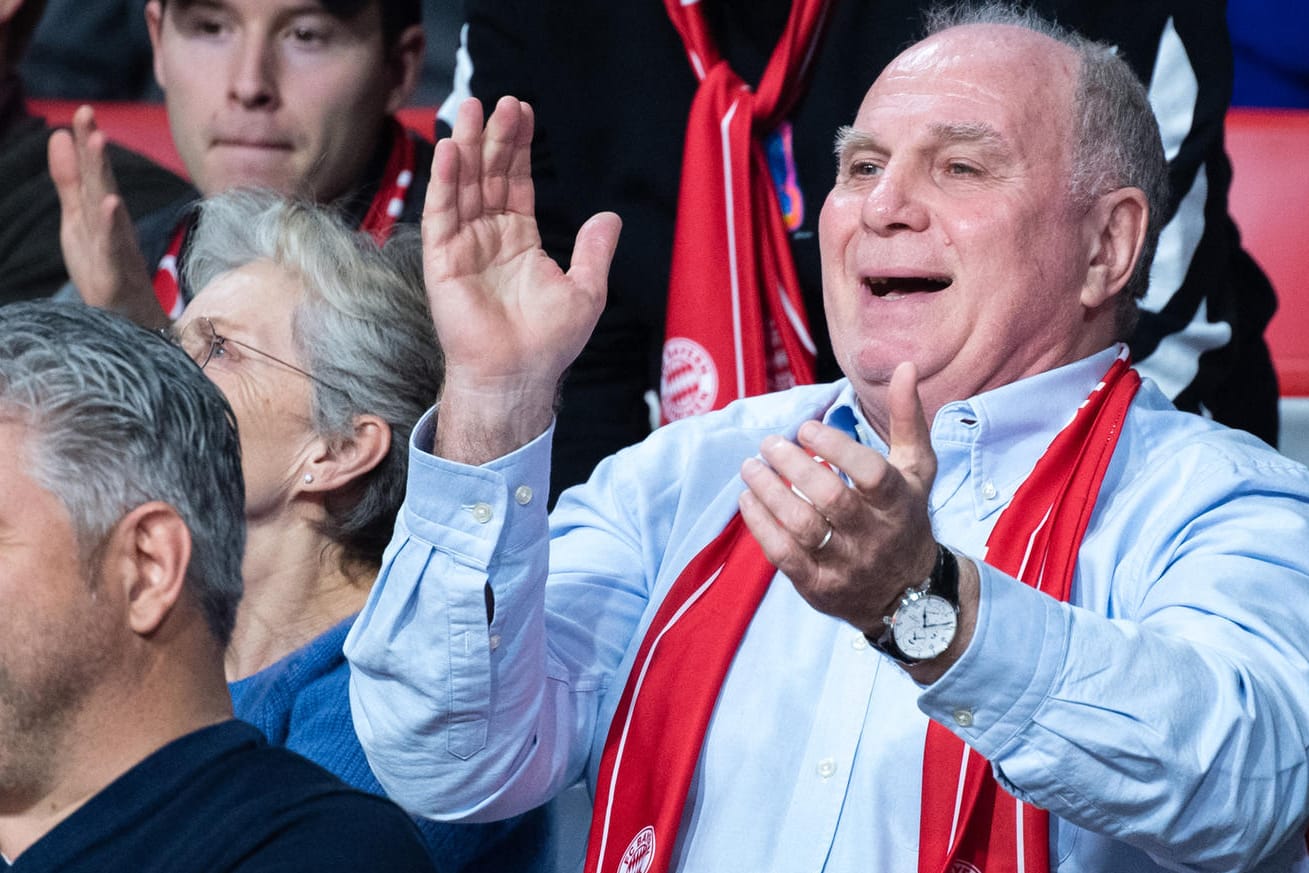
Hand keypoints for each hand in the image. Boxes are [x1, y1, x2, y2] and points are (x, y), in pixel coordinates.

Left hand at [48, 105, 165, 328]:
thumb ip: (69, 180)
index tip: (82, 110)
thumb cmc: (105, 269)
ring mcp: (116, 249)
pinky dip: (111, 226)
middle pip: (101, 182)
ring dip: (103, 176)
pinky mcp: (114, 275)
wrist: (132, 325)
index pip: (92, 172)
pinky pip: (113, 248)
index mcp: (100, 211)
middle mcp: (112, 225)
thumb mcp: (78, 219)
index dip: (87, 141)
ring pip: (107, 208)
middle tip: (87, 115)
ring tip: (97, 145)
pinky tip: (110, 204)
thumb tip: (60, 134)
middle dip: (94, 149)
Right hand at [423, 96, 621, 462]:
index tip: (522, 111)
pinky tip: (452, 151)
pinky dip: (445, 182)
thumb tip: (610, 216)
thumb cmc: (548, 343)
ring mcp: (463, 247)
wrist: (518, 375)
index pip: (516, 182)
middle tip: (500, 100)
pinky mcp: (442, 261)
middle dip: (493, 137)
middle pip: (488, 175)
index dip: (518, 147)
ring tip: (470, 109)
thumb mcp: (586, 291)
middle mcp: (489, 237)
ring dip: (466, 147)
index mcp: (520, 240)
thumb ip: (594, 250)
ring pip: (463, 187)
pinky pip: (441, 214)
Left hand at [739, 362, 976, 676]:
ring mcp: (846, 563)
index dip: (837, 448)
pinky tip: (747, 498)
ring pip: (802, 527)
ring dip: (769, 493)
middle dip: (794, 466)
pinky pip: (783, 555)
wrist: (908, 592)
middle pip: (831, 499)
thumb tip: (904, 365)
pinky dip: (760, 525)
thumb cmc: (905, 515)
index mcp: (899, 502)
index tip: (807, 427)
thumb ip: (907, 418)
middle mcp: (874, 535)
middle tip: (769, 443)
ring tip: (750, 467)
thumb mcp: (916, 469)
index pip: (871, 473)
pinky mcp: (819, 586)